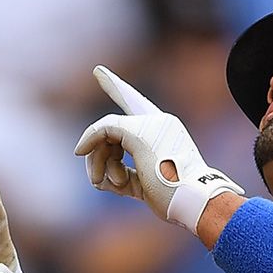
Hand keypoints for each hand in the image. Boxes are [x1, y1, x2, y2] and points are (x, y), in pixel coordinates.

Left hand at [74, 65, 243, 231]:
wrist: (192, 201)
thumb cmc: (172, 199)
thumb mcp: (145, 185)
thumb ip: (125, 175)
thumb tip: (98, 178)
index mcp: (166, 132)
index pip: (138, 105)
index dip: (117, 89)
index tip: (98, 71)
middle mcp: (160, 123)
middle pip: (115, 127)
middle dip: (97, 149)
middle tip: (96, 180)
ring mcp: (151, 125)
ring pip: (106, 133)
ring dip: (98, 161)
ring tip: (102, 183)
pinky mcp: (138, 133)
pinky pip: (104, 129)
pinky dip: (89, 140)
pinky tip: (79, 151)